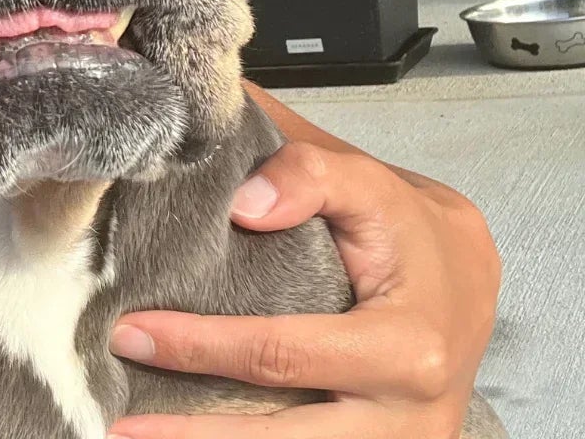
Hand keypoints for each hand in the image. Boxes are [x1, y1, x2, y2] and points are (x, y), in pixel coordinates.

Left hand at [105, 137, 500, 436]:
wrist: (470, 279)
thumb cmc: (408, 228)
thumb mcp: (368, 183)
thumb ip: (307, 176)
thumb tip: (240, 205)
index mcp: (405, 351)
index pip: (282, 356)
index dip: (201, 347)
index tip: (130, 333)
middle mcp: (405, 421)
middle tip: (119, 428)